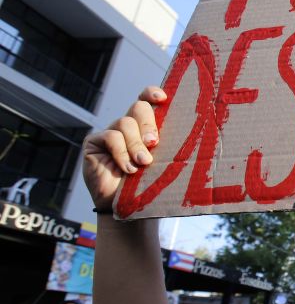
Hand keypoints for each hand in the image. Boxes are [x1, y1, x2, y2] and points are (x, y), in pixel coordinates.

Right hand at [81, 86, 164, 211]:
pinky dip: (121, 153)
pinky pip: (110, 137)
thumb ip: (168, 146)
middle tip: (154, 143)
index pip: (147, 100)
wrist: (128, 209)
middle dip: (148, 124)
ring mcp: (111, 133)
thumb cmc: (149, 186)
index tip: (162, 98)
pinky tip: (128, 169)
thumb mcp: (162, 163)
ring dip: (136, 144)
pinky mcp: (94, 142)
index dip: (152, 94)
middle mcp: (129, 126)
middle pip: (138, 107)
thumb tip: (190, 131)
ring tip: (143, 163)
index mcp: (147, 127)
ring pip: (125, 123)